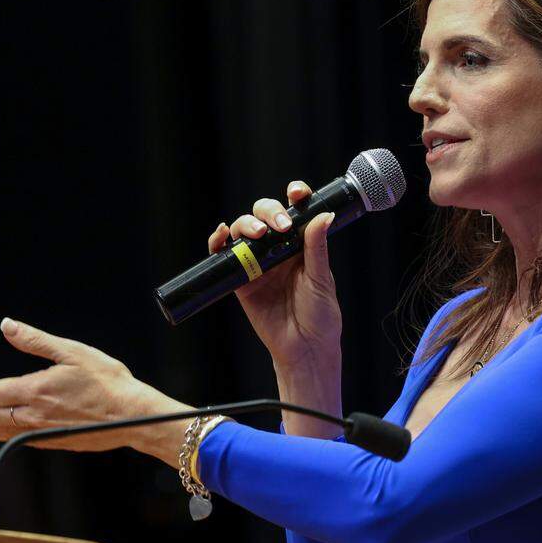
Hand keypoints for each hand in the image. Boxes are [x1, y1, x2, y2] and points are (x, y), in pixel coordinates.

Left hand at [0, 318, 190, 460]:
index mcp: (35, 390)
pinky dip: (5, 434)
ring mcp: (44, 431)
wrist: (132, 415)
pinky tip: (1, 433)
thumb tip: (8, 325)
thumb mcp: (72, 351)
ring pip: (4, 428)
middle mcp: (34, 414)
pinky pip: (21, 439)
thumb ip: (35, 340)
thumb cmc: (107, 382)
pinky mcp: (56, 441)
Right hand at [208, 180, 341, 365]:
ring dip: (246, 224)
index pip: (295, 211)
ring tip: (258, 233)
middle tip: (279, 227)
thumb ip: (317, 247)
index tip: (296, 193)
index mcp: (301, 245)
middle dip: (268, 211)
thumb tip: (324, 215)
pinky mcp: (241, 280)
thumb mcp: (321, 279)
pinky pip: (224, 256)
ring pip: (243, 230)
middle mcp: (277, 249)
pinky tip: (221, 235)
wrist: (305, 349)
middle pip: (264, 215)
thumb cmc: (320, 316)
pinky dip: (218, 242)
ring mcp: (257, 263)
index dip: (294, 196)